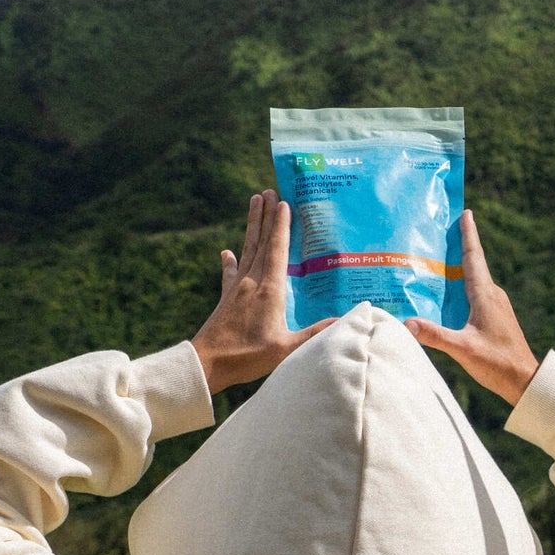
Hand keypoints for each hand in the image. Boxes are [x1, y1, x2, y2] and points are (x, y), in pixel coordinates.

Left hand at [191, 190, 336, 393]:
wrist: (207, 363)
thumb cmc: (248, 356)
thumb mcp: (287, 348)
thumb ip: (316, 333)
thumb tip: (346, 320)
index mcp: (270, 290)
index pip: (277, 250)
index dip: (281, 226)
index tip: (284, 202)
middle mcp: (252, 282)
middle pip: (261, 242)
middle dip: (266, 216)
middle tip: (269, 190)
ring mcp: (237, 289)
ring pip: (246, 250)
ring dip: (252, 226)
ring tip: (254, 203)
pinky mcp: (225, 299)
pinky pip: (230, 274)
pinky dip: (230, 262)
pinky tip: (226, 252)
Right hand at [404, 210, 539, 405]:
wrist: (525, 381)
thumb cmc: (498, 363)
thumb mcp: (464, 349)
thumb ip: (436, 335)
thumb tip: (407, 322)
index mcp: (486, 295)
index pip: (474, 258)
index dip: (468, 235)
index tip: (465, 213)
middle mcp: (493, 295)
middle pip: (473, 265)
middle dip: (458, 247)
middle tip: (441, 230)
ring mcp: (496, 307)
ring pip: (474, 281)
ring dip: (458, 269)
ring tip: (437, 260)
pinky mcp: (495, 318)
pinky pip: (475, 296)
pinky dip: (461, 289)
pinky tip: (448, 296)